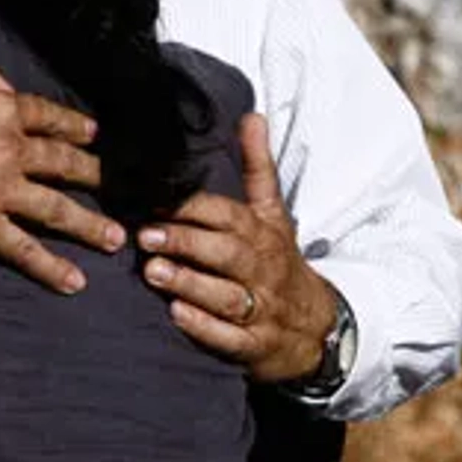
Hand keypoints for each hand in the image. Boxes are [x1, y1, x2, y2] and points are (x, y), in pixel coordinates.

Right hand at [0, 45, 122, 292]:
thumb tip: (5, 86)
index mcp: (2, 108)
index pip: (51, 118)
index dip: (77, 127)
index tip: (96, 137)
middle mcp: (10, 149)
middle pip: (65, 164)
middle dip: (97, 177)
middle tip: (124, 190)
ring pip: (56, 209)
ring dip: (90, 226)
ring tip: (115, 239)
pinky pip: (22, 249)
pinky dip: (50, 268)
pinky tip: (74, 282)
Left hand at [138, 113, 338, 384]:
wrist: (317, 327)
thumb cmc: (279, 262)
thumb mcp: (273, 215)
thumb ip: (258, 167)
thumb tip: (252, 115)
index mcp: (261, 234)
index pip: (227, 215)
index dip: (191, 208)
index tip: (153, 200)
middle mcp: (261, 269)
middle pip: (225, 252)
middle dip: (185, 242)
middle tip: (144, 235)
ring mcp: (260, 309)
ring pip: (226, 295)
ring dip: (189, 284)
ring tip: (152, 272)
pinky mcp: (255, 346)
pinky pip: (231, 338)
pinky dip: (205, 328)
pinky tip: (176, 315)